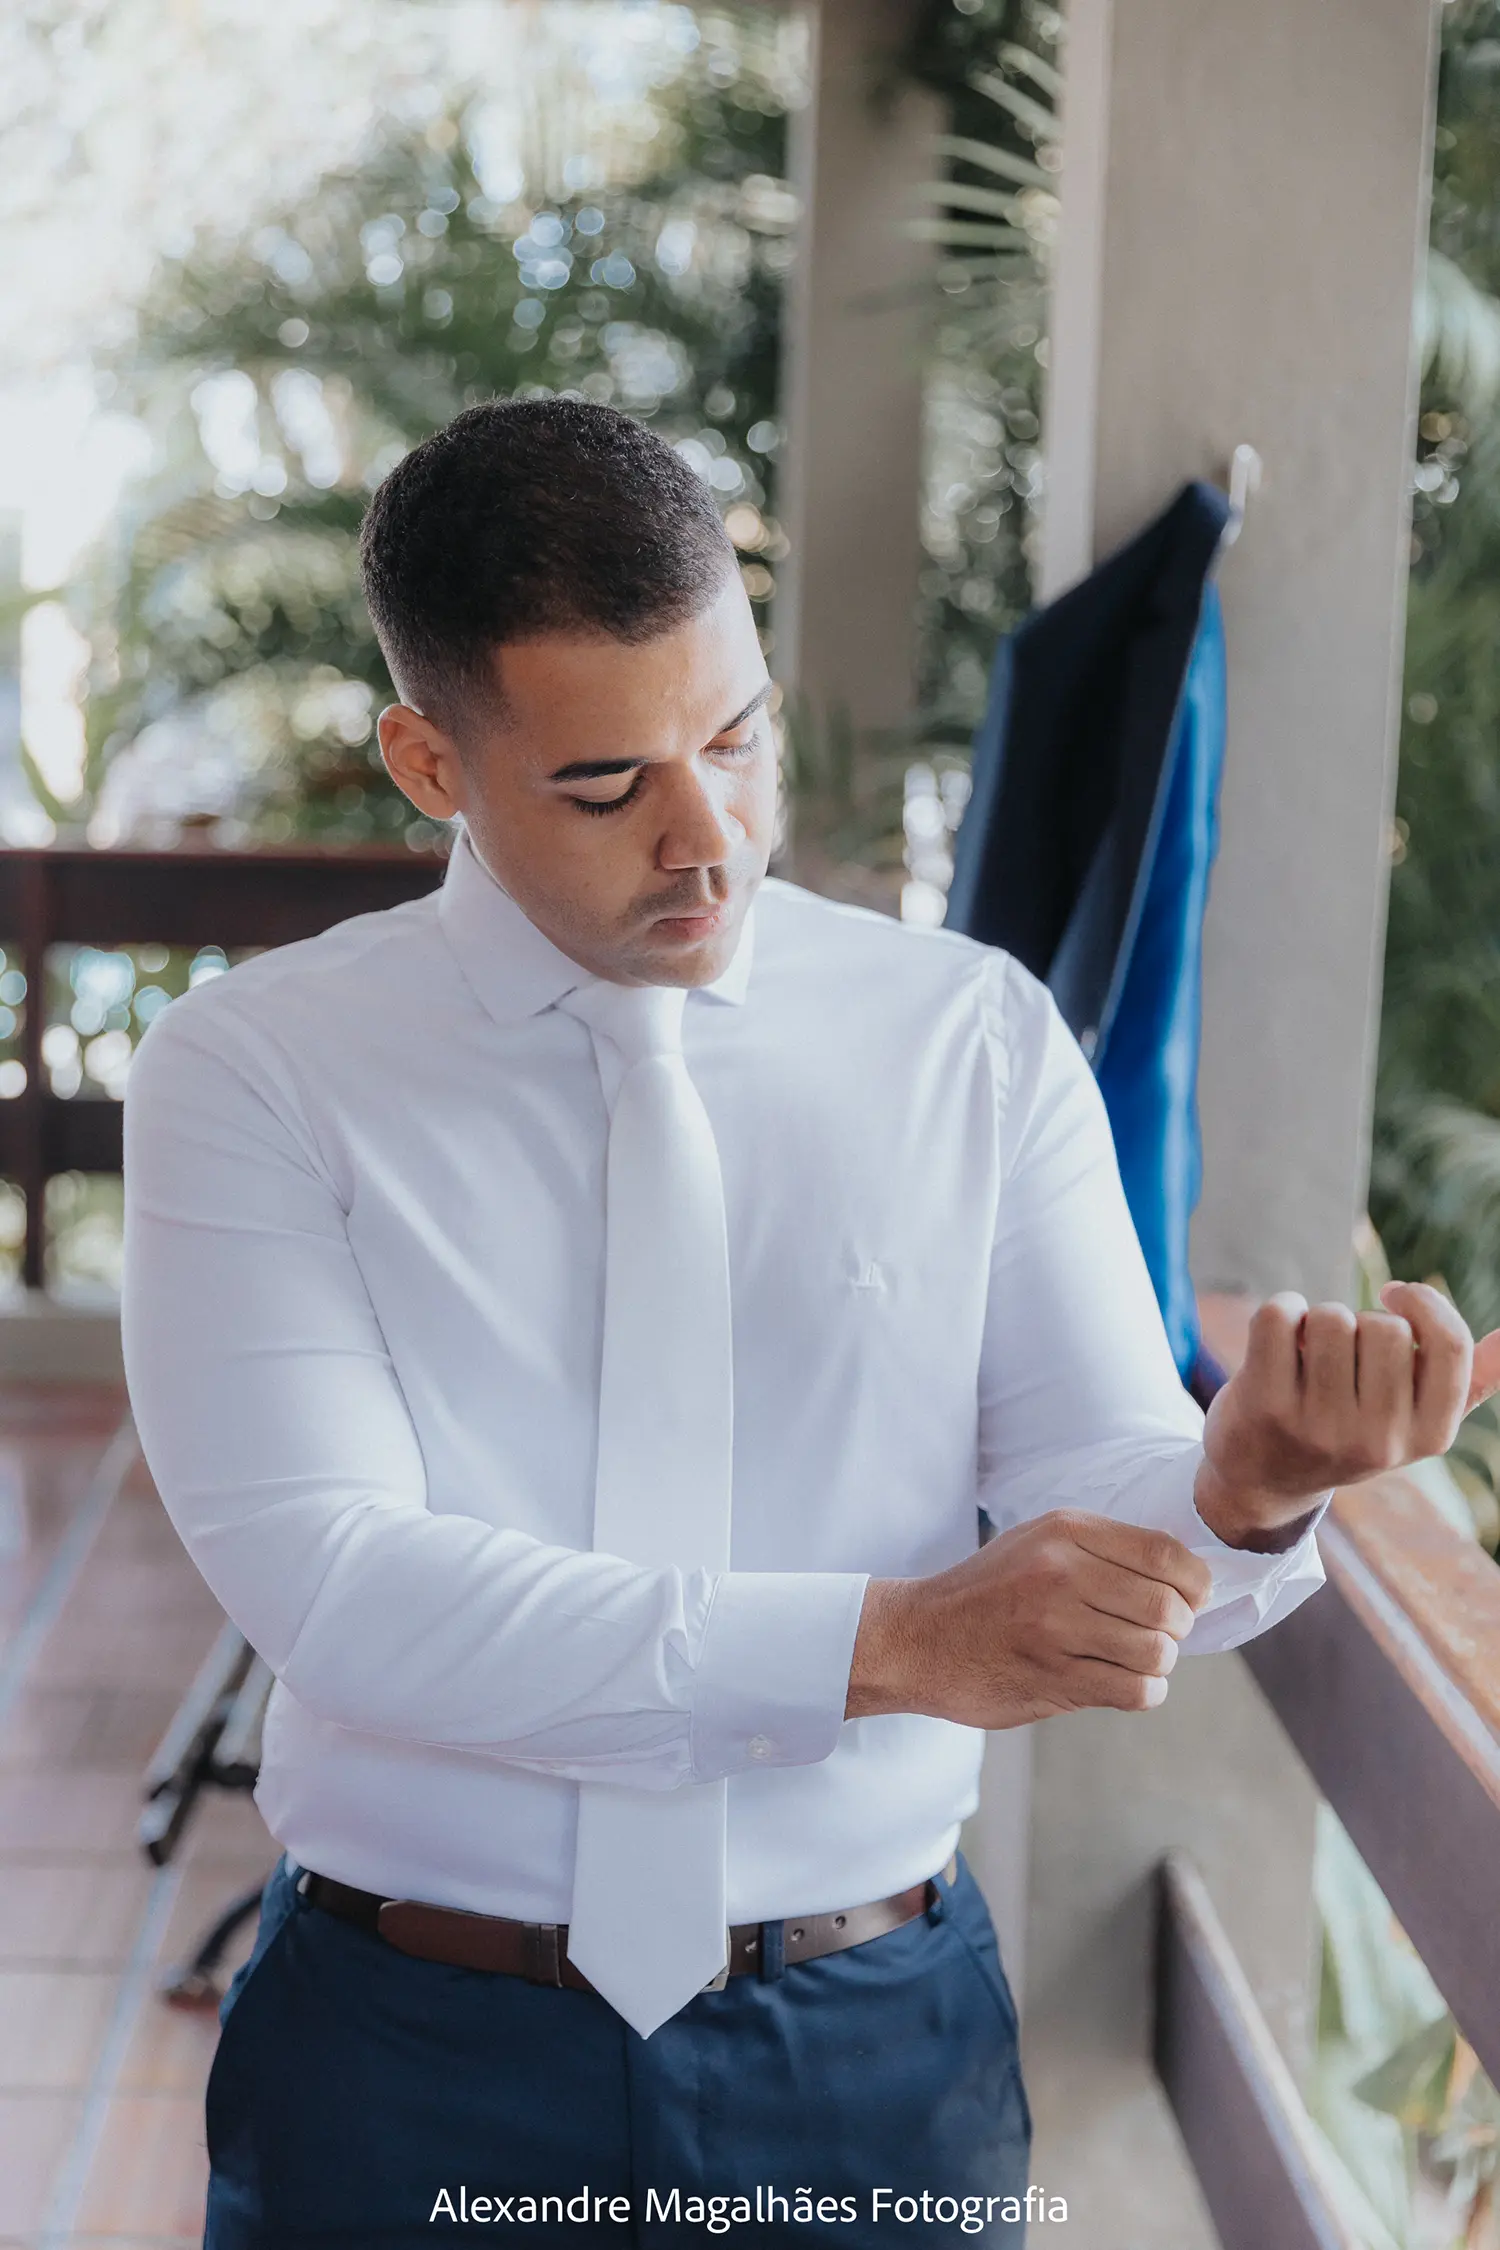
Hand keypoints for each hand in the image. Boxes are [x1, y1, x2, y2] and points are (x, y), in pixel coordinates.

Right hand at [844, 1511, 1212, 1727]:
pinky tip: (1118, 1683)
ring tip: (1132, 1661)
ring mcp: (1055, 1627)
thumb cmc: (987, 1593)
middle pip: (1168, 1606)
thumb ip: (1103, 1551)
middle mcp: (1061, 1572)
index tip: (1189, 1599)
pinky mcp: (1051, 1677)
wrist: (917, 1639)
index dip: (1195, 1583)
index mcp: (1065, 1531)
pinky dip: (1142, 1692)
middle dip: (1176, 1629)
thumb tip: (1186, 1578)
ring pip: (1157, 1652)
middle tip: (1155, 1635)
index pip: (1167, 1553)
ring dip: (1156, 1664)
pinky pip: (1135, 1691)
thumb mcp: (1037, 1543)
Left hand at [1196, 1282, 1499, 1549]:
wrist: (1264, 1479)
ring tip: (1309, 1353)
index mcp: (1430, 1437)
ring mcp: (1320, 1427)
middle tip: (1341, 1353)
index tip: (1394, 1295)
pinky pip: (1278, 1315)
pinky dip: (1280, 1310)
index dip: (1424, 1302)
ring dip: (1318, 1318)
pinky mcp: (1265, 1407)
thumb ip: (1467, 1381)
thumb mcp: (1415, 1420)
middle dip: (1360, 1320)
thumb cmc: (1351, 1430)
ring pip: (1332, 1317)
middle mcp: (1379, 1441)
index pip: (1449, 1346)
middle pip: (1386, 1327)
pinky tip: (1278, 1341)